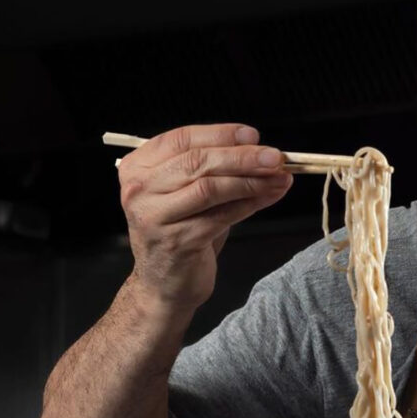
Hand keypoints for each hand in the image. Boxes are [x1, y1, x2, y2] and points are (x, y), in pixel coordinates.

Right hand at [117, 123, 291, 310]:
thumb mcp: (186, 192)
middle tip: (275, 157)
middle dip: (243, 156)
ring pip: (210, 188)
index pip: (181, 139)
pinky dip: (250, 204)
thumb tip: (261, 154)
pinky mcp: (178, 241)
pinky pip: (222, 216)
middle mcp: (139, 190)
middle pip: (197, 162)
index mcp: (137, 167)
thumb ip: (213, 169)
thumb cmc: (180, 231)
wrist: (164, 283)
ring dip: (252, 181)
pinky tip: (269, 197)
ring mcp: (155, 217)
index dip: (221, 134)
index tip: (254, 135)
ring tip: (280, 178)